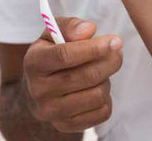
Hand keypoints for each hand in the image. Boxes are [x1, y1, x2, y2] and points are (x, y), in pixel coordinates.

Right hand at [22, 16, 123, 132]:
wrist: (38, 89)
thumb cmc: (51, 54)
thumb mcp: (53, 33)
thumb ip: (70, 26)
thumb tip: (89, 29)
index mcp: (33, 63)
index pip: (65, 56)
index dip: (93, 48)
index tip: (114, 41)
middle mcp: (38, 90)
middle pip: (85, 76)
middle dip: (109, 62)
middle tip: (118, 51)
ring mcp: (51, 112)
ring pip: (96, 95)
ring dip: (106, 80)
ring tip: (101, 72)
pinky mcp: (66, 126)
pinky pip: (101, 113)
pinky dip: (106, 99)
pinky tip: (96, 88)